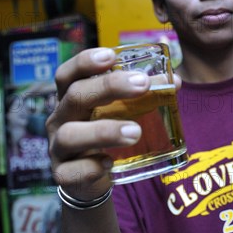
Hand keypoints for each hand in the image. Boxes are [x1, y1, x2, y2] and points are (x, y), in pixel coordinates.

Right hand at [46, 47, 175, 200]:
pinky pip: (72, 171)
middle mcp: (60, 119)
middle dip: (109, 87)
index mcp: (72, 97)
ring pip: (70, 135)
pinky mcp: (63, 175)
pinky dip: (91, 166)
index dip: (85, 62)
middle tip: (142, 84)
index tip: (110, 56)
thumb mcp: (119, 112)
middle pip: (75, 96)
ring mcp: (58, 148)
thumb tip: (174, 82)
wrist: (89, 176)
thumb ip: (143, 96)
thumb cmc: (105, 132)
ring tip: (135, 131)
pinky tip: (109, 163)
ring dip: (104, 131)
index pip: (68, 73)